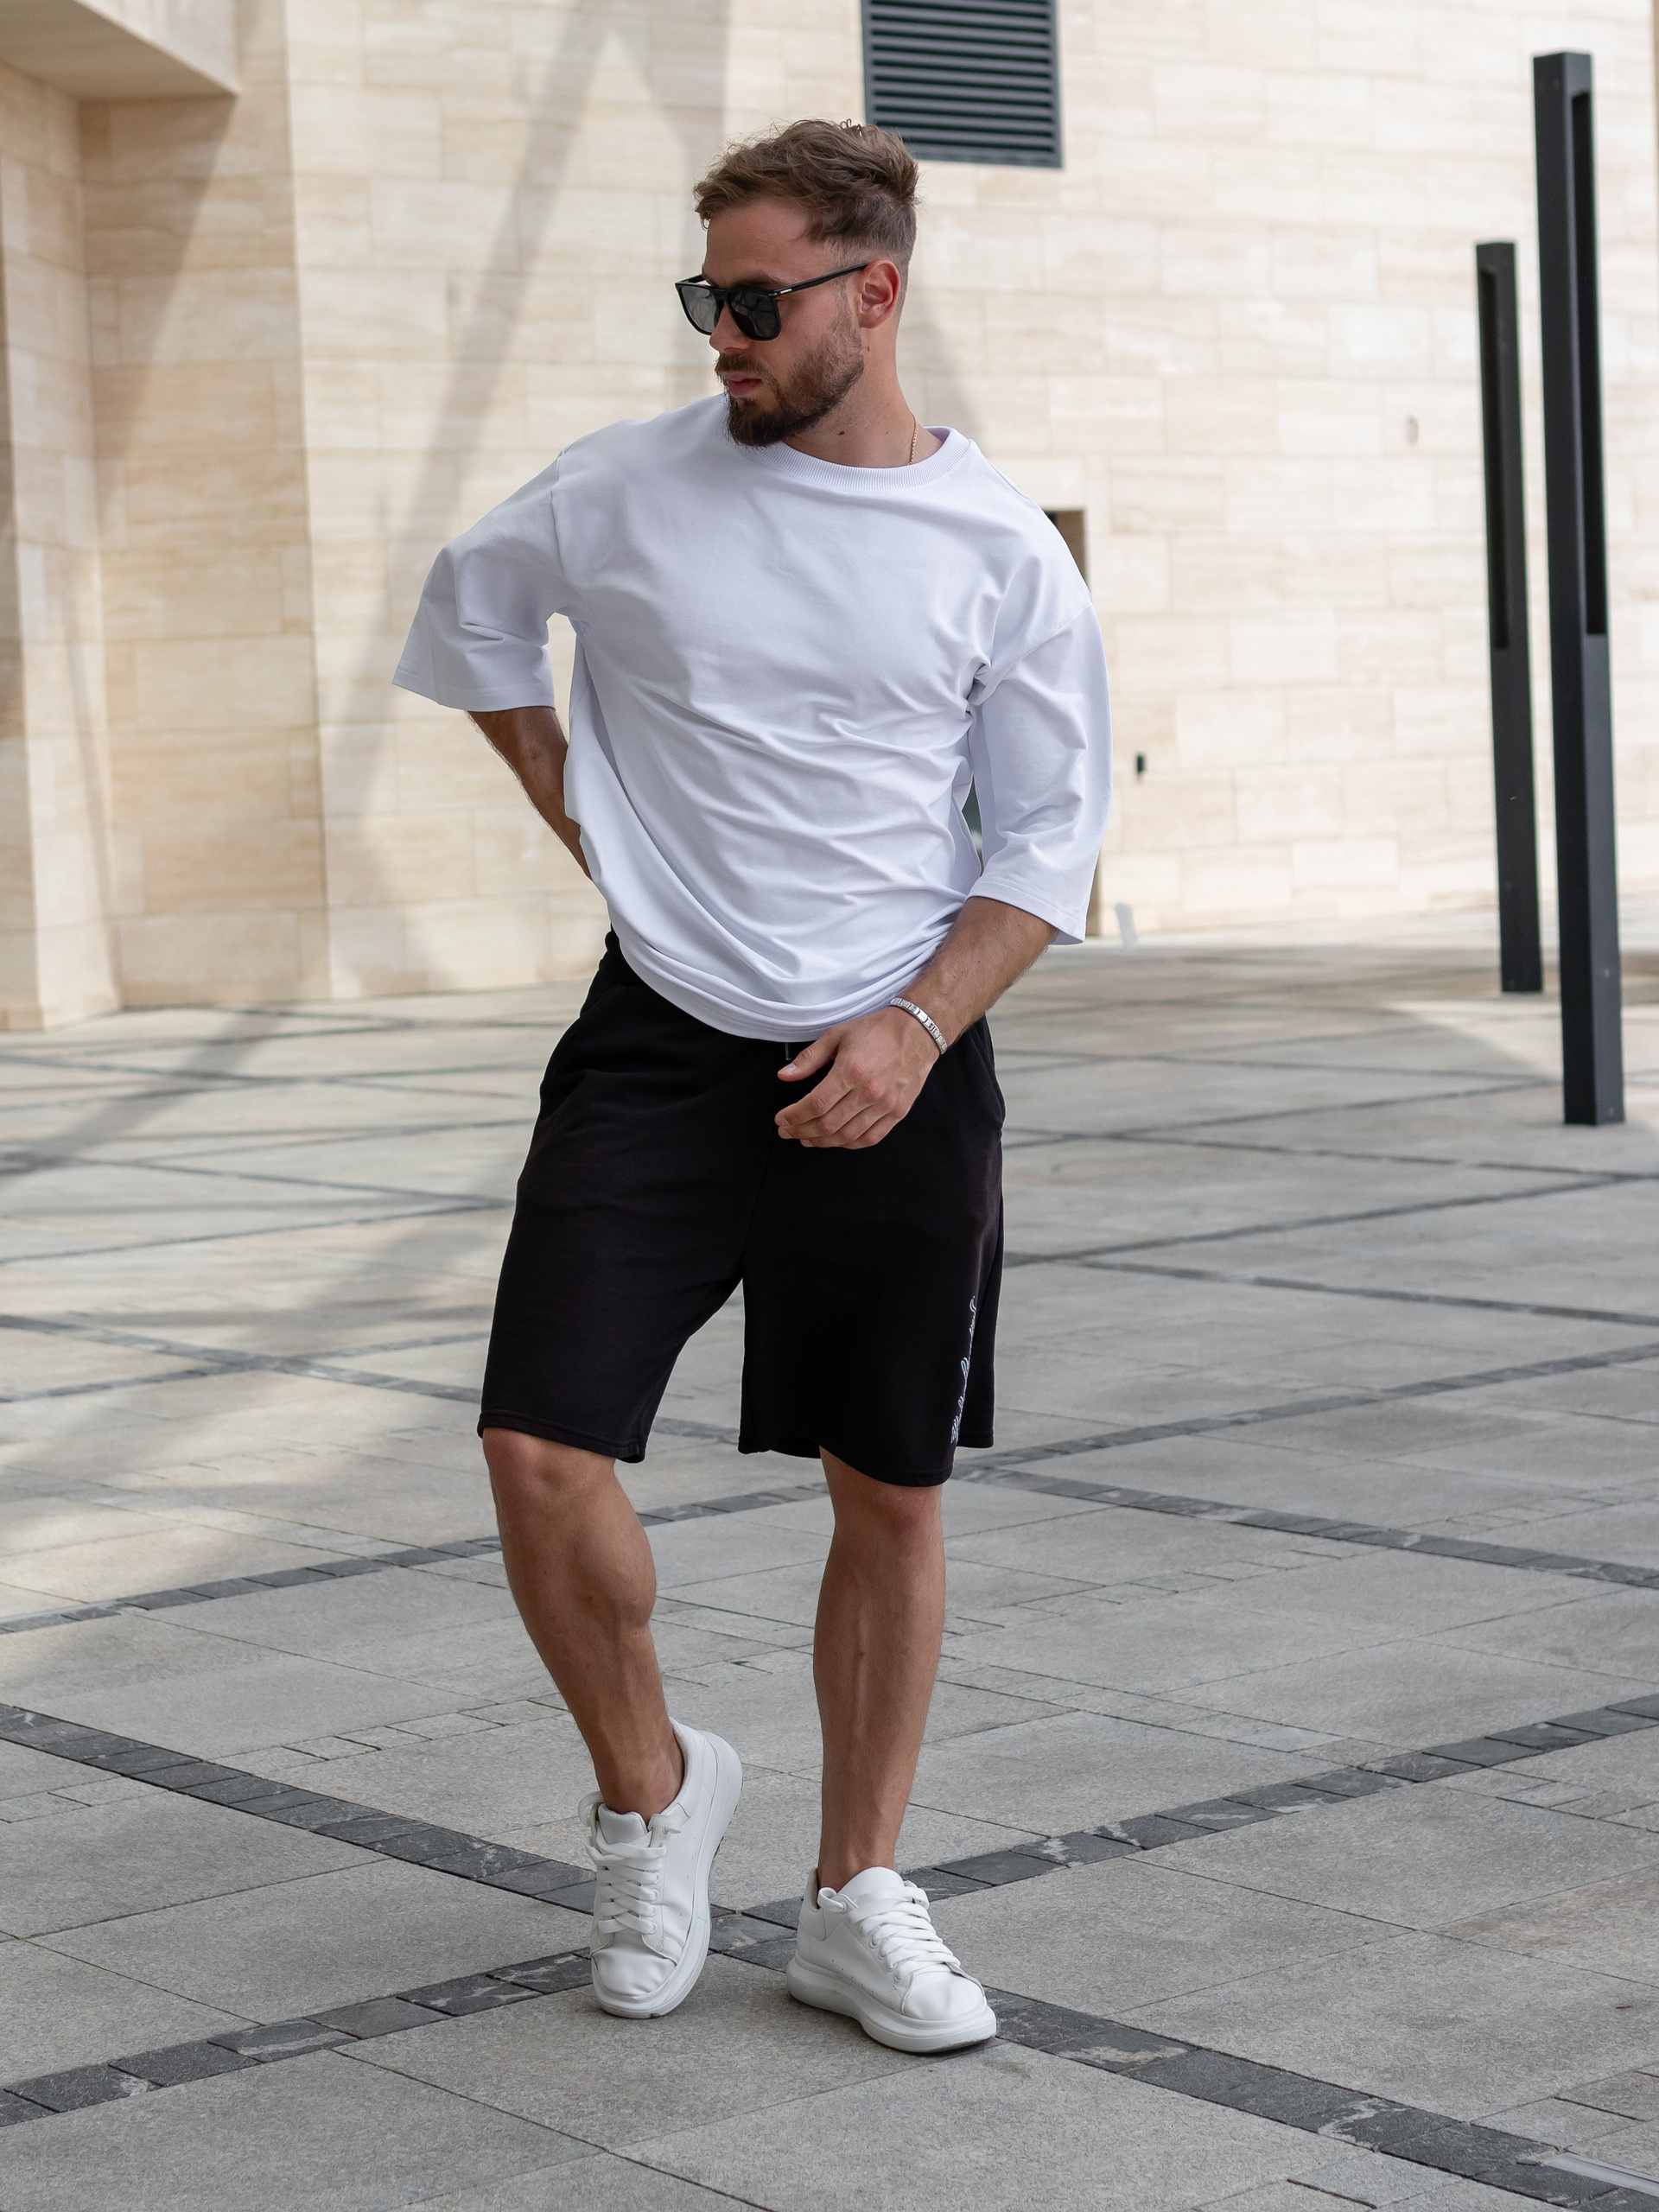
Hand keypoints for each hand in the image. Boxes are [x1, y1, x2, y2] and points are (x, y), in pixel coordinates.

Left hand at [774, 1007, 940, 1149]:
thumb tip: (785, 1075)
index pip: (816, 1104)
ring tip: (806, 1139)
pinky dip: (849, 1144)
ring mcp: (886, 1105)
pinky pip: (870, 1138)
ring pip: (847, 1136)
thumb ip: (809, 1058)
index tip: (781, 1119)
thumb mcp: (838, 1035)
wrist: (918, 1031)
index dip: (794, 1116)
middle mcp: (869, 1092)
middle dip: (802, 1131)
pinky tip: (836, 1140)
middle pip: (828, 1124)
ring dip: (822, 1142)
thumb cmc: (877, 1031)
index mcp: (851, 1071)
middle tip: (788, 1131)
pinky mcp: (898, 1112)